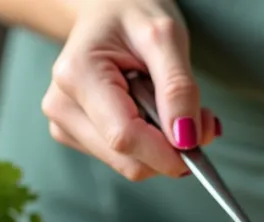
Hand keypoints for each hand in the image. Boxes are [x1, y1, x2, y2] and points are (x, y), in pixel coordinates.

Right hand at [41, 0, 219, 180]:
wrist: (107, 9)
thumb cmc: (133, 14)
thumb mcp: (166, 37)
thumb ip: (178, 88)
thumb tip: (186, 140)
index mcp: (77, 75)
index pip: (124, 137)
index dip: (167, 152)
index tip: (200, 141)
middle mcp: (63, 105)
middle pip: (127, 159)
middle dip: (171, 149)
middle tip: (200, 118)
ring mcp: (66, 124)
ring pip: (129, 164)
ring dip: (164, 147)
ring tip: (172, 104)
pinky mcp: (78, 136)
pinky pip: (126, 158)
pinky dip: (152, 145)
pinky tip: (154, 113)